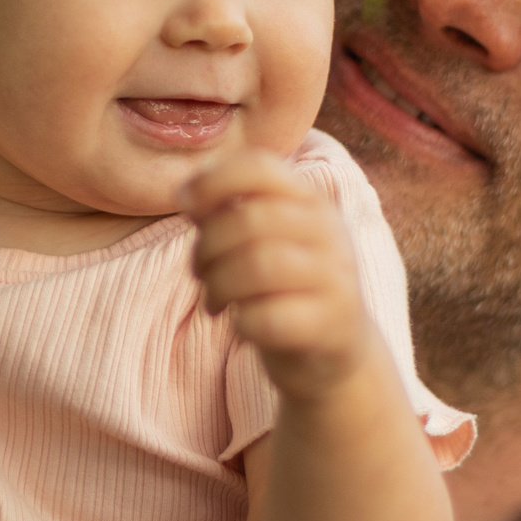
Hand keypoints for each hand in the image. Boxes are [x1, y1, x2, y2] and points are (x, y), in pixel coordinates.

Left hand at [181, 150, 370, 400]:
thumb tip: (185, 193)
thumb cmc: (282, 289)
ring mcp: (335, 277)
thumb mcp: (260, 242)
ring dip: (218, 285)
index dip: (212, 179)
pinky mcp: (331, 324)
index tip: (184, 204)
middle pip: (249, 219)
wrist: (334, 353)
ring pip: (257, 266)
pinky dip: (241, 322)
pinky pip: (268, 316)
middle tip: (198, 272)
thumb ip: (226, 214)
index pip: (260, 167)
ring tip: (214, 301)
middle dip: (206, 247)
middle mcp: (329, 231)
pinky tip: (241, 326)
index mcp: (309, 200)